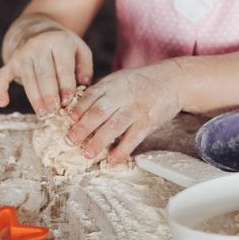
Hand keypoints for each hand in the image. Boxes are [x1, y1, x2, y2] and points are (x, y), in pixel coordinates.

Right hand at [0, 19, 93, 115]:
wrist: (37, 29)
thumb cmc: (63, 45)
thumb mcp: (80, 50)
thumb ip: (85, 69)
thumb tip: (83, 89)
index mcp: (59, 42)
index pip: (63, 67)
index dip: (66, 86)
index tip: (68, 102)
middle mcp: (39, 45)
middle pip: (44, 75)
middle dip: (49, 96)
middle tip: (54, 113)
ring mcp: (23, 53)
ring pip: (28, 79)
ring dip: (35, 99)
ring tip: (43, 115)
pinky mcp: (11, 61)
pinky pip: (2, 76)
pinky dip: (0, 89)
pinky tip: (3, 103)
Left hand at [65, 61, 182, 163]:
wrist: (172, 80)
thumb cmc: (140, 83)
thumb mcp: (118, 80)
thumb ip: (100, 94)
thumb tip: (75, 112)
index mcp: (111, 84)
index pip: (90, 96)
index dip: (77, 109)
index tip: (66, 121)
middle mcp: (122, 96)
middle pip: (99, 112)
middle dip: (83, 127)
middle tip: (69, 141)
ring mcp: (135, 109)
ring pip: (114, 126)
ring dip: (99, 141)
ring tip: (86, 154)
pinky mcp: (148, 122)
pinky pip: (133, 138)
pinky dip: (122, 150)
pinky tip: (112, 160)